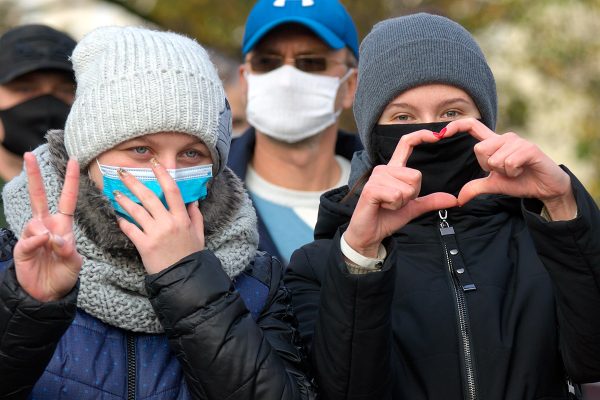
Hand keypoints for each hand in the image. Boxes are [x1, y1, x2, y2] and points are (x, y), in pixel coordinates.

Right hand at [13, 153, 81, 301]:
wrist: (48, 293)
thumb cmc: (64, 274)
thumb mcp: (74, 262)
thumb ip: (68, 249)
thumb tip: (52, 237)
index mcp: (62, 225)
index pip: (67, 199)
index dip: (70, 181)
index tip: (74, 161)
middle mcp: (46, 225)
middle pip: (39, 196)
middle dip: (34, 176)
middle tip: (29, 155)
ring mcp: (32, 235)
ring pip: (35, 223)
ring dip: (45, 235)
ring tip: (51, 249)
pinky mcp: (21, 247)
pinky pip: (28, 239)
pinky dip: (35, 242)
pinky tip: (41, 246)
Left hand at [114, 159, 204, 273]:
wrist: (184, 277)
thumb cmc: (191, 255)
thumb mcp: (198, 234)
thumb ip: (196, 216)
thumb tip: (193, 200)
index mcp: (182, 218)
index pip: (172, 191)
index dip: (163, 175)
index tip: (154, 164)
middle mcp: (168, 222)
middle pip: (149, 197)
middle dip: (134, 183)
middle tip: (122, 173)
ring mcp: (156, 233)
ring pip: (136, 211)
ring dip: (124, 200)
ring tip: (115, 193)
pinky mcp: (145, 245)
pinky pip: (130, 229)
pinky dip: (122, 222)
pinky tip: (117, 216)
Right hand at [345, 130, 458, 256]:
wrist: (369, 234)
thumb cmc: (387, 218)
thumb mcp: (413, 208)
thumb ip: (431, 201)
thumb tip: (454, 199)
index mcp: (393, 170)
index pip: (406, 144)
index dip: (421, 136)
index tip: (436, 135)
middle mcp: (384, 169)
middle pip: (415, 175)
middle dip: (412, 194)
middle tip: (396, 202)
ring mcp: (376, 178)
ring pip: (407, 187)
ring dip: (402, 202)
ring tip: (388, 205)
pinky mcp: (371, 189)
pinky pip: (396, 195)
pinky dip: (394, 205)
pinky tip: (382, 207)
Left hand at [443, 118, 576, 219]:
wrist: (547, 187)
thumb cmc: (520, 181)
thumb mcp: (494, 185)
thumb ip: (475, 187)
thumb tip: (458, 199)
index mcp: (494, 143)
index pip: (472, 126)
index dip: (456, 126)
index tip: (441, 132)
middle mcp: (505, 137)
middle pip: (479, 150)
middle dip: (488, 166)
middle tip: (504, 171)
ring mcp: (517, 141)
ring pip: (495, 159)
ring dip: (504, 171)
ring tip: (516, 171)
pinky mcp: (529, 148)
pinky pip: (509, 162)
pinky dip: (513, 172)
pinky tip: (523, 170)